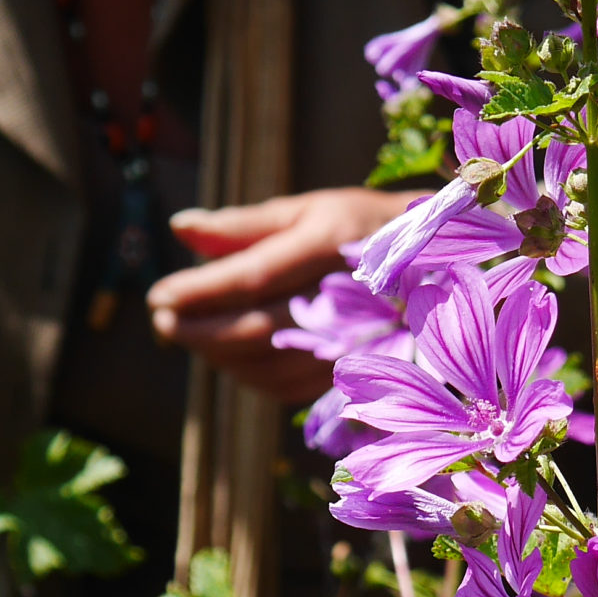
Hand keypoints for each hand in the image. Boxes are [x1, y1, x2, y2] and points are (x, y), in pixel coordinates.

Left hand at [146, 186, 423, 399]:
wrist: (440, 273)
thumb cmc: (362, 228)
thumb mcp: (309, 211)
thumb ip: (243, 225)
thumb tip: (179, 227)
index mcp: (333, 244)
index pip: (251, 277)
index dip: (199, 290)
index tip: (157, 295)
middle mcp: (346, 297)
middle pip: (254, 326)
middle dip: (198, 328)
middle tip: (161, 320)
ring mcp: (353, 341)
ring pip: (266, 362)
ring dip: (215, 355)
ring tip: (185, 334)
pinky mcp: (350, 373)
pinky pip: (285, 385)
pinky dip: (245, 374)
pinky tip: (226, 356)